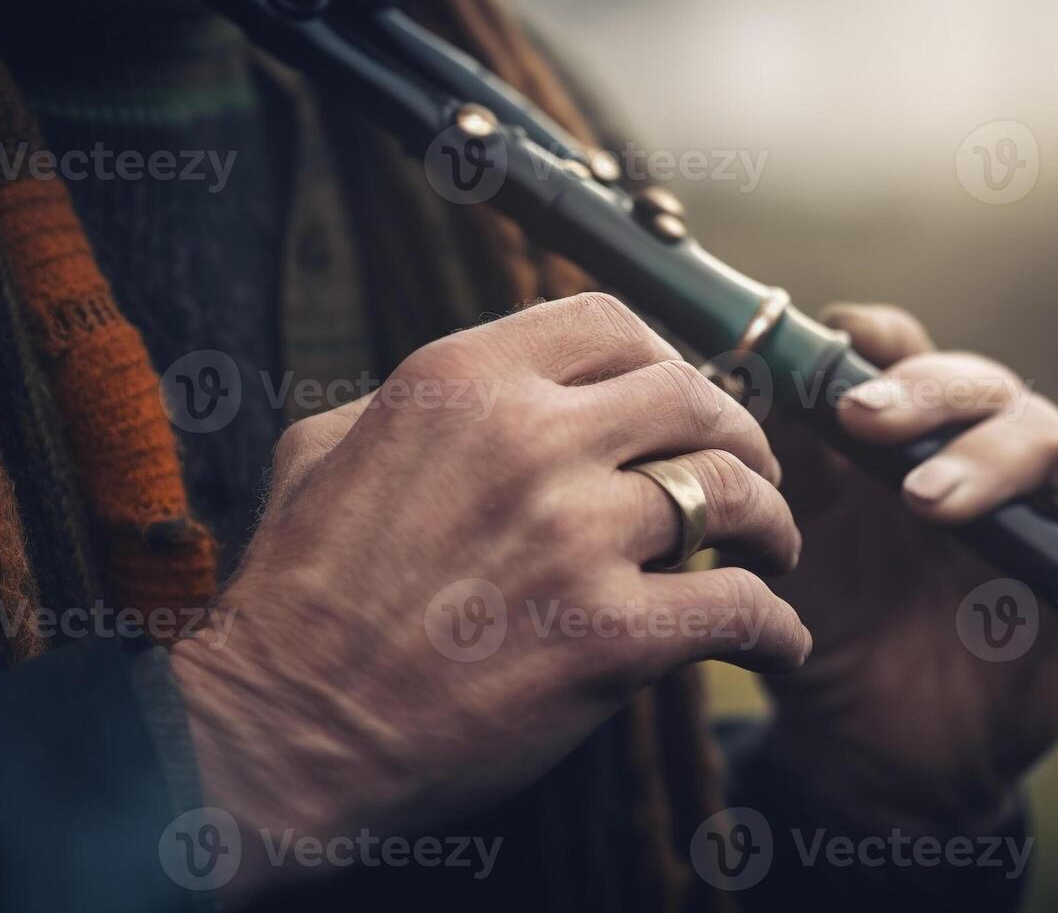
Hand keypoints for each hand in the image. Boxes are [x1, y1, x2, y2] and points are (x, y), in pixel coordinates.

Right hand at [168, 294, 809, 863]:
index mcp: (462, 381)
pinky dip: (775, 626)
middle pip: (693, 398)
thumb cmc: (294, 596)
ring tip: (773, 549)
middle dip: (739, 433)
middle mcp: (528, 439)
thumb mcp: (323, 450)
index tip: (682, 403)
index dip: (665, 359)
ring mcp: (575, 535)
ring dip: (771, 522)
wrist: (281, 732)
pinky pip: (740, 609)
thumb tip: (494, 393)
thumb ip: (413, 402)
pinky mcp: (609, 637)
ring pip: (733, 494)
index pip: (611, 325)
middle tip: (752, 472)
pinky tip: (777, 640)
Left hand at [761, 303, 1057, 833]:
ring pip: (1027, 431)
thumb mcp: (774, 555)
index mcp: (887, 439)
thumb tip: (719, 384)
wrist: (871, 754)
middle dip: (915, 393)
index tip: (829, 333)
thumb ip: (761, 477)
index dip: (867, 335)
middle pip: (961, 382)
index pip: (889, 352)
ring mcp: (1021, 504)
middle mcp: (959, 453)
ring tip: (923, 501)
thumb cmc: (823, 635)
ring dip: (979, 454)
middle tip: (861, 420)